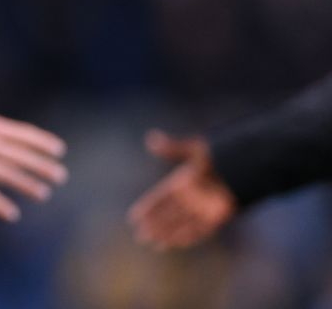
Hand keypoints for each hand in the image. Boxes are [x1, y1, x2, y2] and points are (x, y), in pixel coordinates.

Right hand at [0, 108, 67, 221]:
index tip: (60, 151)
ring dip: (26, 184)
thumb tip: (17, 139)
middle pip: (17, 155)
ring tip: (43, 194)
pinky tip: (12, 214)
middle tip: (60, 176)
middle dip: (40, 165)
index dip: (41, 142)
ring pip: (4, 173)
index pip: (20, 133)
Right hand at [127, 129, 236, 250]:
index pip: (159, 198)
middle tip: (139, 235)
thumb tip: (151, 138)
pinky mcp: (217, 218)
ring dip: (167, 235)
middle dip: (154, 225)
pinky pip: (200, 231)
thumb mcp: (194, 150)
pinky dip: (188, 238)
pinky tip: (176, 243)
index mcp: (182, 182)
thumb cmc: (220, 154)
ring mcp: (202, 208)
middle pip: (167, 215)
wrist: (247, 166)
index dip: (147, 207)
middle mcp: (190, 197)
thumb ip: (172, 148)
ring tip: (154, 243)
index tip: (133, 216)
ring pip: (180, 225)